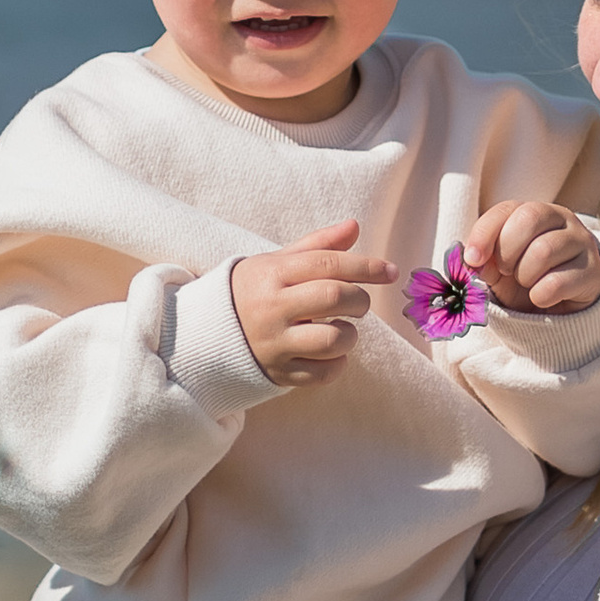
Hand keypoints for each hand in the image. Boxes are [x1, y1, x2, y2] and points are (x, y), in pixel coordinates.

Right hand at [230, 221, 399, 388]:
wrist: (209, 332)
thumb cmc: (256, 291)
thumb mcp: (278, 262)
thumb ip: (318, 245)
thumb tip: (354, 226)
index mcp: (272, 274)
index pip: (328, 264)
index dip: (366, 266)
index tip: (390, 271)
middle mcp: (271, 308)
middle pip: (334, 297)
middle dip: (359, 299)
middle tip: (359, 302)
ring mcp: (274, 344)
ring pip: (333, 341)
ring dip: (350, 335)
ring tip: (341, 329)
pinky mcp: (278, 373)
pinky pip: (324, 374)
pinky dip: (338, 363)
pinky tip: (331, 353)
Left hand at [460, 199, 599, 320]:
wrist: (564, 308)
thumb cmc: (527, 280)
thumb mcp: (499, 270)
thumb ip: (484, 262)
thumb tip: (471, 261)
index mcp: (535, 211)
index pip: (505, 210)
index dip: (484, 234)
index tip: (473, 260)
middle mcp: (562, 218)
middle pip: (529, 218)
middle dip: (507, 251)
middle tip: (506, 271)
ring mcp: (582, 242)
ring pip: (543, 250)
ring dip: (525, 275)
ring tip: (527, 283)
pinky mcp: (594, 271)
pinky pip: (557, 282)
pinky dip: (540, 296)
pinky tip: (542, 298)